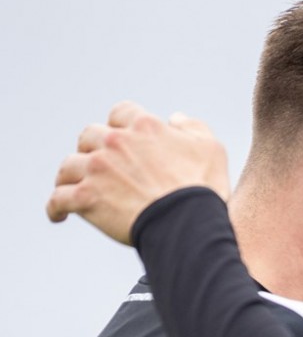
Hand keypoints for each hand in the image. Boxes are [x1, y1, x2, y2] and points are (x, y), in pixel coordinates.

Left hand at [46, 101, 229, 244]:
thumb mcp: (211, 149)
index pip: (121, 112)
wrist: (187, 223)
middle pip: (90, 136)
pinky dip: (56, 207)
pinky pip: (58, 199)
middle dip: (92, 148)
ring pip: (69, 166)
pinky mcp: (85, 197)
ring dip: (70, 175)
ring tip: (72, 187)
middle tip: (98, 164)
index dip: (121, 124)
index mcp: (143, 126)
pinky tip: (58, 215)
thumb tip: (174, 118)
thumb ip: (193, 127)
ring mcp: (97, 169)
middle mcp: (115, 142)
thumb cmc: (202, 189)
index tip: (122, 136)